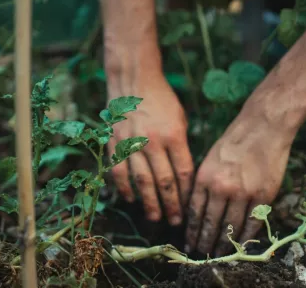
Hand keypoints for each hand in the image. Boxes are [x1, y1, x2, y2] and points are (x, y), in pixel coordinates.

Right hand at [107, 75, 193, 225]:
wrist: (134, 81)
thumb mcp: (180, 119)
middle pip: (164, 182)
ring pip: (142, 181)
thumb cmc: (162, 100)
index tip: (189, 207)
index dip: (186, 193)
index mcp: (174, 135)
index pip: (183, 172)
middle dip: (171, 205)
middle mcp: (153, 142)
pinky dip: (125, 188)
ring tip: (155, 218)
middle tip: (175, 222)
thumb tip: (183, 175)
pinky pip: (119, 171)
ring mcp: (132, 143)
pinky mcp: (115, 143)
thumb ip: (181, 146)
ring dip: (149, 203)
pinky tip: (131, 200)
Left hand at [184, 106, 294, 255]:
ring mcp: (243, 193)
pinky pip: (252, 223)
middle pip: (210, 224)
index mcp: (204, 178)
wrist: (263, 126)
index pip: (195, 213)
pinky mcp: (263, 196)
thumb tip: (197, 210)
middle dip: (204, 242)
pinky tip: (240, 245)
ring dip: (223, 244)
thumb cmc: (234, 141)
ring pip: (230, 228)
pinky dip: (245, 237)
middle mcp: (221, 188)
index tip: (189, 243)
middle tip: (202, 254)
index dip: (192, 232)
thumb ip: (203, 184)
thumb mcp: (209, 159)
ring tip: (218, 254)